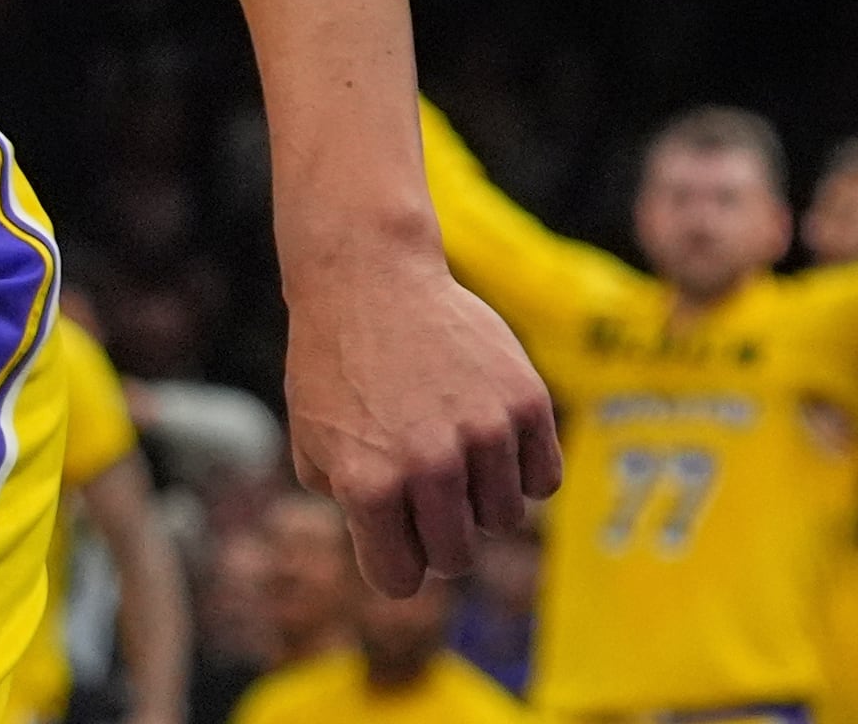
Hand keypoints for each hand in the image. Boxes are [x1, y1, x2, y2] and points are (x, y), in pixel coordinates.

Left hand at [287, 249, 559, 596]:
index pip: (400, 580)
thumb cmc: (334, 365)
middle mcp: (430, 466)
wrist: (369, 278)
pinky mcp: (526, 403)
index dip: (394, 562)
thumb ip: (350, 508)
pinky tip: (488, 436)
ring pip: (503, 520)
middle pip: (456, 558)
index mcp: (370, 486)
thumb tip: (397, 551)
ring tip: (450, 448)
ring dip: (479, 498)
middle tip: (422, 494)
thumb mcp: (314, 443)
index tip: (390, 534)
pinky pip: (543, 480)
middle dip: (437, 537)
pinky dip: (521, 470)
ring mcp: (484, 434)